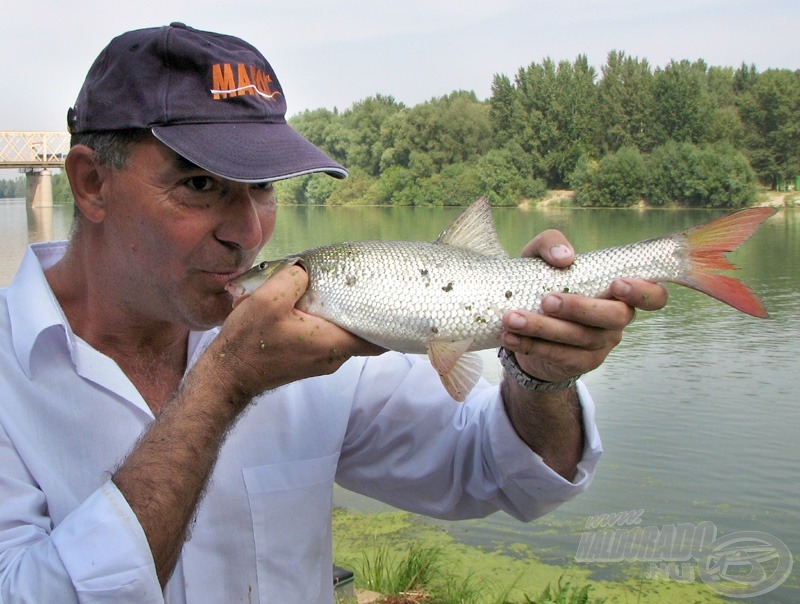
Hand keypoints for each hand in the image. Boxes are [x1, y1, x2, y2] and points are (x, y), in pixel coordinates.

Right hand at [204, 265, 382, 405]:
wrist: (229, 374)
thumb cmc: (249, 342)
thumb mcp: (268, 299)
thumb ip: (294, 278)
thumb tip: (306, 270)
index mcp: (332, 342)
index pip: (378, 339)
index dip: (388, 322)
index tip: (392, 303)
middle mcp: (333, 356)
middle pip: (361, 333)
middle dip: (363, 310)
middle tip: (363, 285)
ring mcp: (322, 361)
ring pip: (343, 334)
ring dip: (341, 315)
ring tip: (335, 290)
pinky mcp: (308, 360)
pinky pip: (328, 338)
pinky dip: (327, 322)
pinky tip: (312, 305)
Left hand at [500, 230, 667, 382]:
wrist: (523, 323)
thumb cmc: (542, 283)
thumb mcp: (540, 256)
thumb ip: (552, 244)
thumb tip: (566, 258)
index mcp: (619, 292)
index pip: (654, 296)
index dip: (644, 292)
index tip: (617, 283)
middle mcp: (617, 319)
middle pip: (614, 317)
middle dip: (580, 308)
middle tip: (546, 300)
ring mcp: (601, 344)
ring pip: (579, 338)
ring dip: (543, 328)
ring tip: (512, 317)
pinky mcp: (579, 363)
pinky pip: (558, 356)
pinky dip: (531, 345)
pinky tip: (509, 336)